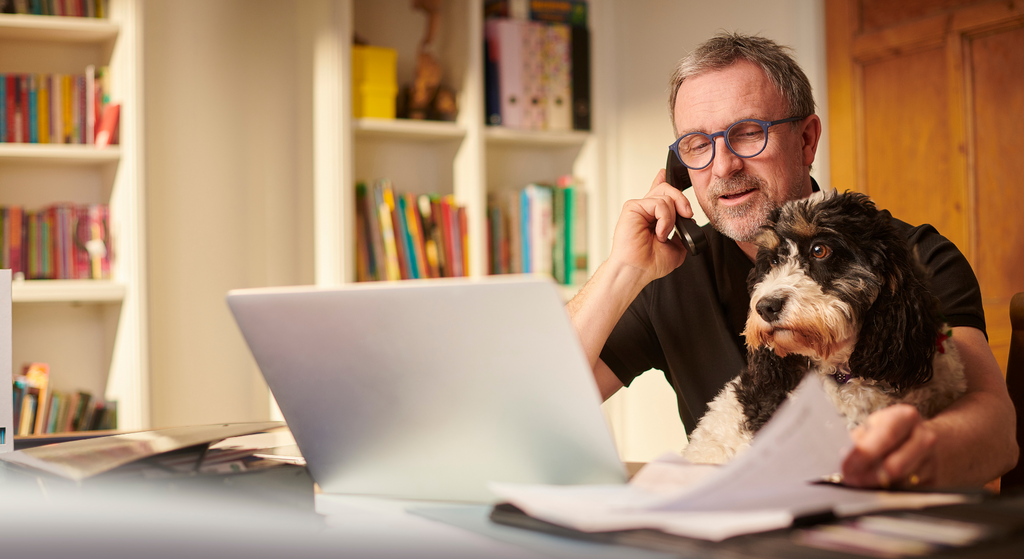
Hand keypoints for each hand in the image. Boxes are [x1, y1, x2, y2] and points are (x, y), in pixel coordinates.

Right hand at [608, 169, 693, 284]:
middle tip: (686, 215)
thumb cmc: (651, 263)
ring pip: (666, 196)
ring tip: (663, 235)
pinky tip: (659, 232)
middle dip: (682, 200)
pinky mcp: (632, 207)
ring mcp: (639, 207)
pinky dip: (664, 219)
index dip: (662, 181)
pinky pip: (659, 203)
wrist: (638, 271)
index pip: (658, 193)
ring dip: (671, 218)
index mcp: (653, 216)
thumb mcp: (677, 247)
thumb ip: (683, 231)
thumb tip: (687, 220)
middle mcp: (645, 210)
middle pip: (667, 189)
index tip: (664, 173)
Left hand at [841, 404, 938, 488]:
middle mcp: (924, 438)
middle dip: (868, 477)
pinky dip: (890, 493)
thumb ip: (860, 440)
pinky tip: (880, 486)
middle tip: (850, 480)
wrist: (924, 438)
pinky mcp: (935, 481)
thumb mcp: (875, 425)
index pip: (886, 436)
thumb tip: (847, 458)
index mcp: (906, 417)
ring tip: (861, 482)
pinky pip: (908, 494)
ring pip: (901, 483)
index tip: (846, 467)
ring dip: (877, 486)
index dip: (864, 454)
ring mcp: (933, 461)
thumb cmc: (891, 432)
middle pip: (896, 466)